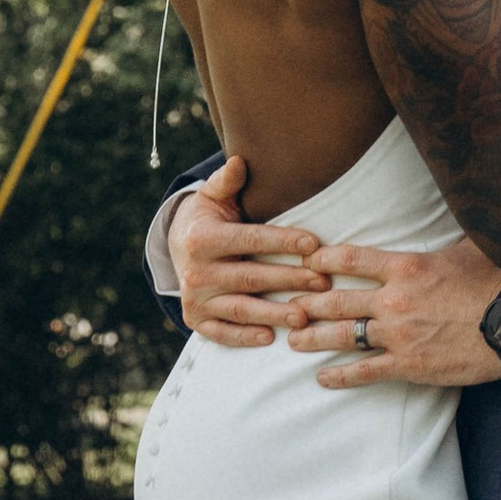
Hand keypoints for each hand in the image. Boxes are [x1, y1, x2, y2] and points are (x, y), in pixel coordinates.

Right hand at [172, 154, 333, 349]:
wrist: (177, 247)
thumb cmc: (209, 219)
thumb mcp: (213, 196)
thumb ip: (227, 181)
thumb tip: (239, 162)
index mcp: (203, 238)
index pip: (251, 239)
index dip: (282, 242)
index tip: (314, 245)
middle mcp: (195, 271)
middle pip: (251, 277)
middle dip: (289, 280)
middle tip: (323, 284)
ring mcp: (195, 298)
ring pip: (240, 309)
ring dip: (273, 314)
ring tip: (305, 318)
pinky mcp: (195, 319)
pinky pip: (222, 332)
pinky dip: (244, 337)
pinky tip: (269, 337)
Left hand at [292, 233, 500, 389]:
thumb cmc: (499, 281)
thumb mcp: (469, 247)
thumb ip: (444, 240)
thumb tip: (452, 212)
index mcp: (406, 266)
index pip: (350, 259)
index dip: (322, 260)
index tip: (306, 262)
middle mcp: (394, 299)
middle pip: (337, 300)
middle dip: (308, 303)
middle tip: (288, 306)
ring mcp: (398, 334)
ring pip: (342, 337)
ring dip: (313, 339)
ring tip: (293, 341)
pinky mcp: (409, 365)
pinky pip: (364, 372)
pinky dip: (340, 376)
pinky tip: (322, 378)